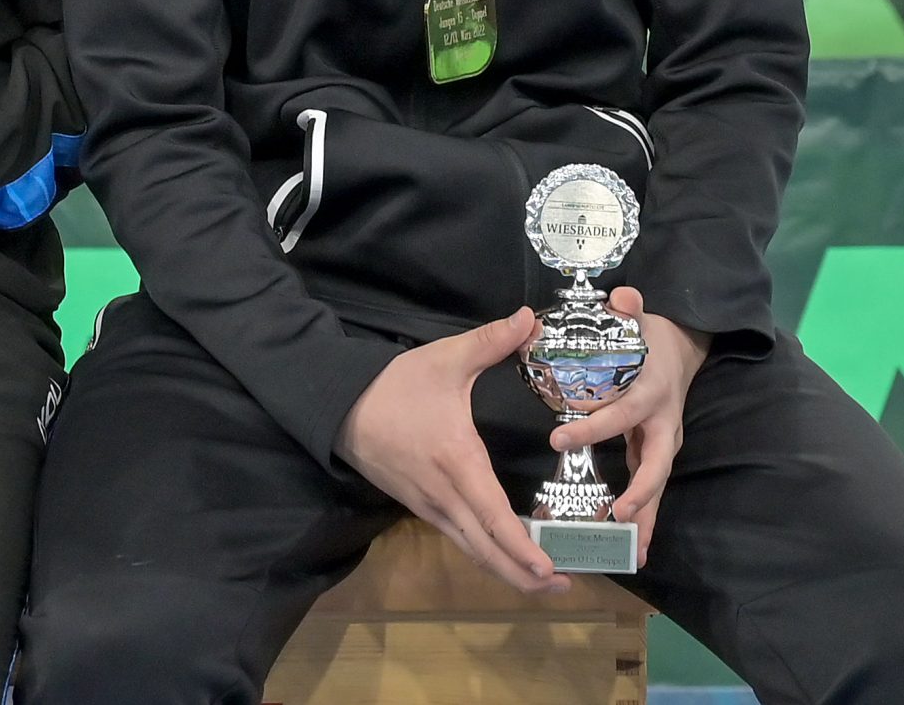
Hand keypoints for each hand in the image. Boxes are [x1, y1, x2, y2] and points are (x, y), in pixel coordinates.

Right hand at [333, 310, 569, 594]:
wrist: (340, 407)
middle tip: (563, 587)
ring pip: (472, 550)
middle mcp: (445, 495)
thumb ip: (489, 341)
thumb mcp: (444, 359)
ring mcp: (430, 506)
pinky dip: (487, 553)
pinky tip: (507, 554)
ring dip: (507, 570)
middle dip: (524, 575)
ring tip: (544, 580)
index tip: (550, 569)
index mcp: (457, 462)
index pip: (493, 517)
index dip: (522, 547)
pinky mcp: (421, 507)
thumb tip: (528, 317)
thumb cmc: (395, 386)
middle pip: (486, 550)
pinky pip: (460, 538)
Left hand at [546, 286, 708, 564]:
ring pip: (656, 486)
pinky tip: (634, 547)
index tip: (558, 436)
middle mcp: (662, 423)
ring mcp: (662, 443)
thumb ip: (628, 308)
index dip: (593, 426)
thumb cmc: (650, 337)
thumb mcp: (639, 318)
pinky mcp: (655, 454)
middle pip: (654, 464)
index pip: (620, 414)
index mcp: (650, 392)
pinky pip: (650, 489)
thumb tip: (621, 296)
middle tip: (616, 514)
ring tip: (634, 552)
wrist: (680, 349)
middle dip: (638, 491)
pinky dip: (644, 518)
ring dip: (647, 519)